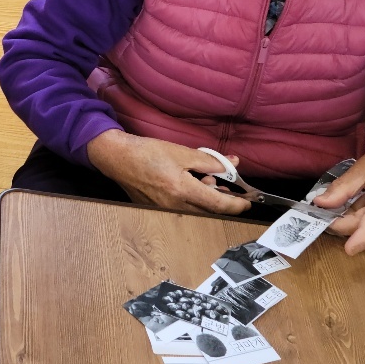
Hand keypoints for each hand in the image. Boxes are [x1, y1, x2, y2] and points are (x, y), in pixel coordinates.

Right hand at [85, 130, 253, 215]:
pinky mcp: (155, 210)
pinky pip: (182, 210)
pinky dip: (192, 201)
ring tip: (205, 181)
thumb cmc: (147, 152)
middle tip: (226, 187)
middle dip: (222, 201)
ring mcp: (164, 210)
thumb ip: (210, 160)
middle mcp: (174, 205)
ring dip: (206, 201)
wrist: (117, 157)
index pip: (219, 205)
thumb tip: (232, 164)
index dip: (237, 205)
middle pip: (209, 212)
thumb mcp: (181, 151)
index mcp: (182, 190)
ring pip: (196, 212)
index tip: (247, 202)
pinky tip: (188, 186)